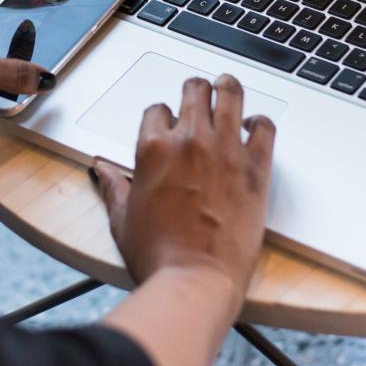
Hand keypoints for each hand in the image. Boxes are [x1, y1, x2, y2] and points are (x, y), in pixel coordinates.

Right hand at [93, 75, 275, 308]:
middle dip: (195, 90)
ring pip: (230, 95)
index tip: (168, 126)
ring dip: (227, 88)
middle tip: (199, 94)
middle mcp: (188, 140)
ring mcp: (225, 151)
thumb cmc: (157, 253)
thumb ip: (113, 186)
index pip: (157, 109)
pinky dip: (260, 123)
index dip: (163, 117)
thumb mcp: (121, 216)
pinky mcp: (256, 169)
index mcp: (152, 147)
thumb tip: (101, 170)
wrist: (195, 279)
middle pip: (194, 90)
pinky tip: (255, 126)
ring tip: (227, 86)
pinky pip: (264, 128)